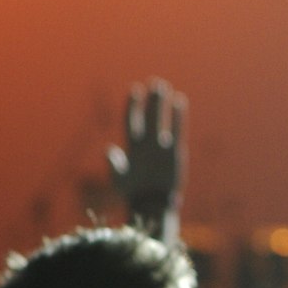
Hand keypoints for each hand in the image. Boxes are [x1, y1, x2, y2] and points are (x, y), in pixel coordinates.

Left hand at [107, 78, 186, 241]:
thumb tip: (108, 149)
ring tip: (165, 87)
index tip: (134, 90)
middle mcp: (146, 143)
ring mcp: (160, 146)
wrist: (151, 204)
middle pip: (148, 116)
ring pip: (162, 120)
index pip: (131, 120)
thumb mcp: (120, 179)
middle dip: (150, 101)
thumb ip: (115, 164)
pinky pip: (176, 131)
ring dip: (163, 105)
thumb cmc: (132, 192)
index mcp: (131, 146)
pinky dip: (178, 117)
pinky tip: (180, 101)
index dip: (132, 106)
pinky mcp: (174, 152)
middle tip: (154, 83)